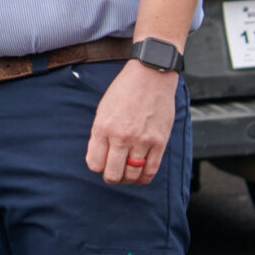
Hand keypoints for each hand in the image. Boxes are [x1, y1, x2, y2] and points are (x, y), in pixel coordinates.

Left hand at [87, 58, 177, 184]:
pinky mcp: (159, 142)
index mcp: (103, 128)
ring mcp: (141, 141)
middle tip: (114, 173)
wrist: (151, 75)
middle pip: (112, 174)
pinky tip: (141, 174)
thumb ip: (99, 135)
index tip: (102, 163)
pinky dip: (144, 177)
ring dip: (128, 179)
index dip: (98, 166)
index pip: (94, 164)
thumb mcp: (103, 110)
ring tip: (127, 174)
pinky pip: (151, 170)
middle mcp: (121, 136)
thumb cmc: (125, 90)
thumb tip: (99, 159)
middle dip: (111, 177)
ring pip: (131, 175)